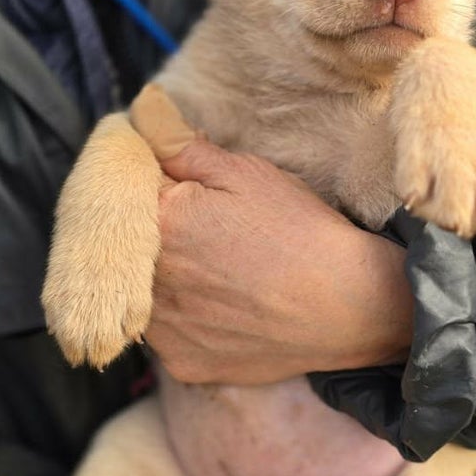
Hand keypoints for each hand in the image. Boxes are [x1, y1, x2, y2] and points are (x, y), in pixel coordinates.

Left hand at [144, 141, 413, 384]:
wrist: (349, 306)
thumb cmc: (300, 232)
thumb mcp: (245, 172)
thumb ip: (180, 144)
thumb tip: (141, 111)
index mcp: (156, 223)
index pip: (126, 196)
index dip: (158, 190)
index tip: (190, 193)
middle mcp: (146, 282)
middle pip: (131, 250)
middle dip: (163, 237)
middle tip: (214, 236)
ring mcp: (163, 331)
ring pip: (146, 296)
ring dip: (169, 282)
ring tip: (222, 273)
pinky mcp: (183, 364)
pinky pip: (170, 337)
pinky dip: (189, 322)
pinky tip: (225, 309)